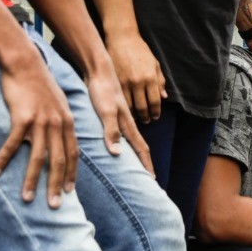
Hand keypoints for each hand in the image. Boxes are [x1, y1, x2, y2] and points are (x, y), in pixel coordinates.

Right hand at [0, 57, 77, 209]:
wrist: (25, 63)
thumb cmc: (39, 85)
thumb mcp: (58, 104)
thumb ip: (60, 123)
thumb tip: (58, 140)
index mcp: (68, 122)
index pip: (73, 154)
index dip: (71, 174)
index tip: (69, 192)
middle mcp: (58, 124)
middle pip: (59, 161)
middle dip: (56, 186)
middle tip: (53, 206)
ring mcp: (41, 121)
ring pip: (38, 158)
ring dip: (31, 180)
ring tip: (26, 198)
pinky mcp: (22, 117)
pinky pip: (13, 144)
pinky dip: (4, 159)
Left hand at [84, 57, 153, 172]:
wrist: (99, 70)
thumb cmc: (101, 90)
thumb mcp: (105, 111)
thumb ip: (111, 131)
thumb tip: (117, 153)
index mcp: (127, 124)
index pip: (141, 149)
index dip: (146, 165)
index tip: (152, 180)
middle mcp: (126, 123)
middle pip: (139, 147)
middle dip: (145, 164)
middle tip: (149, 180)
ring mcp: (120, 119)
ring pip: (132, 141)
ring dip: (137, 155)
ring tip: (137, 168)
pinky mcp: (112, 115)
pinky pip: (122, 134)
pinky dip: (125, 145)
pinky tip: (120, 147)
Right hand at [106, 32, 166, 123]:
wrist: (122, 39)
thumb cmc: (140, 51)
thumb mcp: (155, 64)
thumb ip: (160, 81)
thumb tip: (164, 97)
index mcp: (150, 77)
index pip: (155, 101)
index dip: (156, 112)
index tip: (156, 117)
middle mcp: (138, 82)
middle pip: (142, 107)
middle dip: (145, 117)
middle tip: (147, 121)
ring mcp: (125, 82)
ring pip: (129, 106)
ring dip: (134, 115)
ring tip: (136, 118)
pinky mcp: (114, 81)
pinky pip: (119, 99)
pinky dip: (123, 107)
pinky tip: (125, 110)